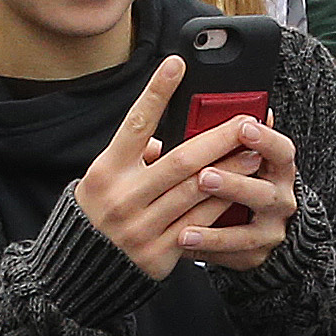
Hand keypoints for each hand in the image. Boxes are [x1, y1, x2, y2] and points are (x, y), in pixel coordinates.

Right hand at [75, 58, 277, 277]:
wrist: (81, 272)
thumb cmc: (99, 212)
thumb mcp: (103, 179)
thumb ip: (134, 156)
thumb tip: (166, 136)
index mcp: (108, 170)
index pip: (136, 123)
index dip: (157, 92)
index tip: (177, 63)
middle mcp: (124, 197)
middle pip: (181, 159)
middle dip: (218, 137)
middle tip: (246, 120)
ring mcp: (141, 227)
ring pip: (197, 190)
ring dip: (231, 169)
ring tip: (255, 151)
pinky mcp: (159, 254)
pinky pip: (199, 223)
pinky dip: (222, 204)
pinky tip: (241, 189)